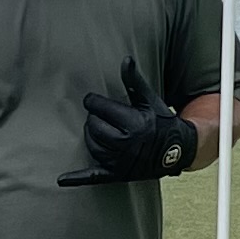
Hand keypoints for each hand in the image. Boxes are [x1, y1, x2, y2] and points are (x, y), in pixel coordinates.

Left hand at [58, 55, 200, 185]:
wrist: (178, 150)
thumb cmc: (161, 120)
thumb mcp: (149, 99)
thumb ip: (134, 81)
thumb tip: (126, 59)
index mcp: (134, 124)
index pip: (99, 108)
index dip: (93, 102)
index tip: (93, 101)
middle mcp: (127, 145)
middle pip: (93, 127)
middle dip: (93, 119)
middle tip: (100, 116)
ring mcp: (122, 162)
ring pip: (92, 145)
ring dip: (90, 136)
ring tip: (98, 129)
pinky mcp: (118, 175)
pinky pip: (94, 177)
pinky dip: (77, 179)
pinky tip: (61, 180)